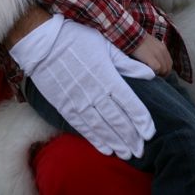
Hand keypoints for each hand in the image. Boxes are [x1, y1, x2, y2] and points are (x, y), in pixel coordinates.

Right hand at [9, 15, 155, 158]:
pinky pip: (82, 127)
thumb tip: (151, 75)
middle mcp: (94, 92)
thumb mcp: (107, 46)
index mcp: (107, 76)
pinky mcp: (65, 106)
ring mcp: (78, 101)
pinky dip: (95, 139)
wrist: (43, 43)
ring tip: (127, 154)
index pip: (129, 103)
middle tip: (141, 151)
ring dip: (115, 142)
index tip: (150, 133)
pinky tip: (105, 148)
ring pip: (101, 127)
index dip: (141, 120)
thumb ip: (129, 64)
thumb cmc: (78, 39)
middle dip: (131, 137)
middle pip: (117, 120)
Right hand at [132, 34, 172, 75]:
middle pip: (168, 67)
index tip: (160, 72)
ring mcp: (158, 54)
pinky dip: (155, 72)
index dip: (166, 69)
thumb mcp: (153, 44)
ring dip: (159, 73)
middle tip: (156, 75)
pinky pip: (158, 68)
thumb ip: (158, 51)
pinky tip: (150, 71)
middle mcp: (163, 51)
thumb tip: (159, 61)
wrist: (133, 36)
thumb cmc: (141, 41)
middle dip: (163, 73)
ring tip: (153, 73)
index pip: (170, 63)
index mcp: (164, 48)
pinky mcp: (151, 58)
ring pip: (164, 69)